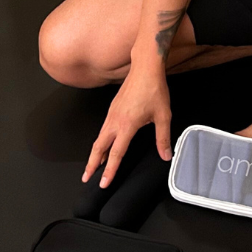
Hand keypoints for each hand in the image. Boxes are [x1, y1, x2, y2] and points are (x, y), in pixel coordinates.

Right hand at [83, 68, 172, 187]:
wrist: (145, 67)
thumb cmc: (154, 89)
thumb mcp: (164, 116)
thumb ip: (163, 138)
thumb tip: (165, 155)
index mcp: (127, 125)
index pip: (116, 153)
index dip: (109, 170)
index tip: (103, 183)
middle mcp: (115, 121)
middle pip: (99, 147)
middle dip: (92, 164)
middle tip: (86, 178)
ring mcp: (112, 113)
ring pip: (99, 137)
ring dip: (94, 153)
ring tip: (93, 165)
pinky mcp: (112, 108)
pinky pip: (103, 128)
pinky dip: (100, 141)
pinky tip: (104, 144)